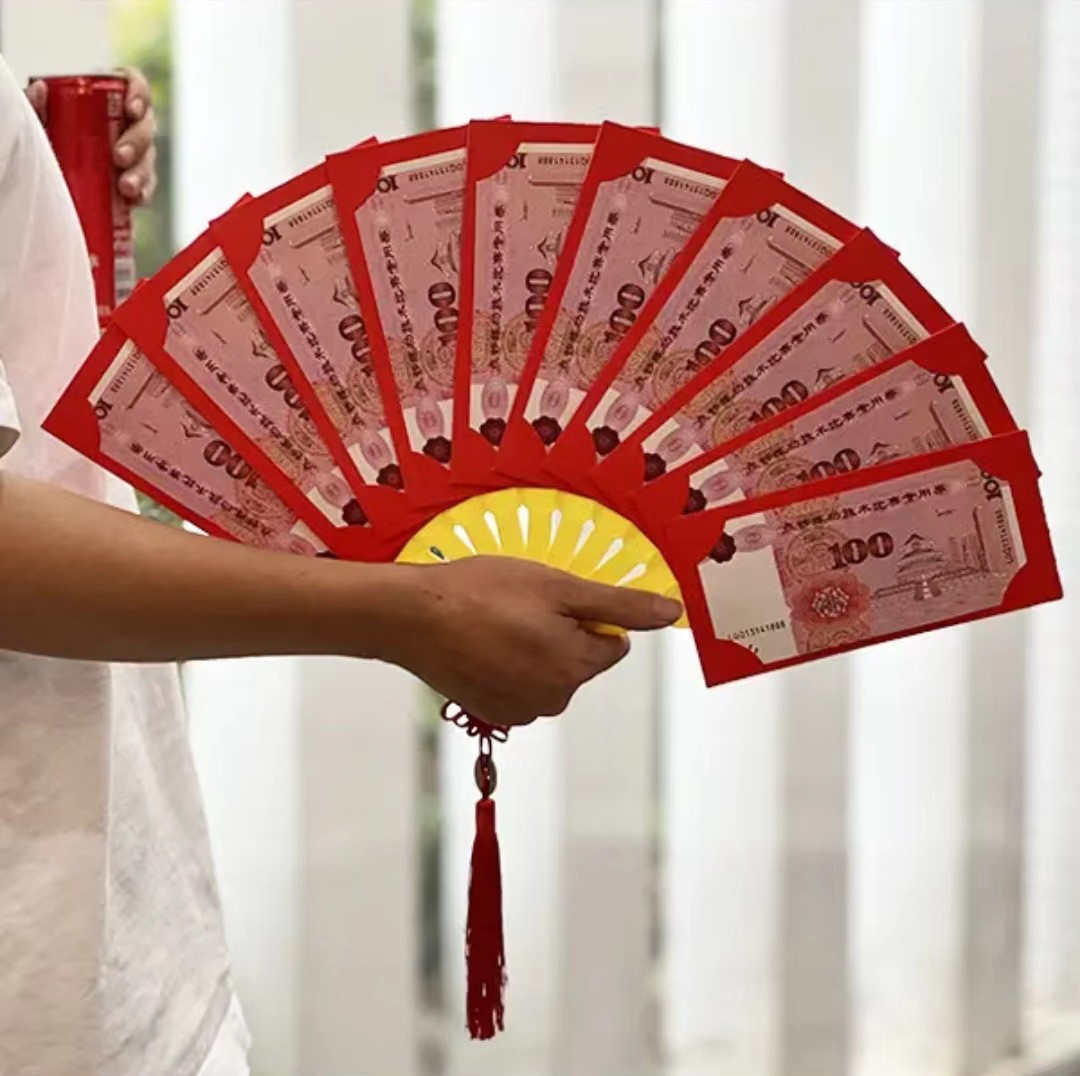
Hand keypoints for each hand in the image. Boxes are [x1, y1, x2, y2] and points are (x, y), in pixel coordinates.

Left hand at [26, 68, 157, 204]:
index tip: (131, 110)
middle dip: (137, 141)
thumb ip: (37, 106)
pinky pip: (147, 185)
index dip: (139, 94)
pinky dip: (143, 192)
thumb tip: (40, 89)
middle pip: (145, 124)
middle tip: (120, 156)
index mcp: (107, 99)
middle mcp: (125, 123)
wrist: (48, 176)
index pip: (133, 84)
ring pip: (148, 157)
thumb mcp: (39, 121)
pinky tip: (134, 199)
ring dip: (141, 172)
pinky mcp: (136, 180)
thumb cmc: (48, 139)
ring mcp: (134, 153)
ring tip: (126, 187)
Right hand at [386, 557, 682, 727]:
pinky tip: (479, 646)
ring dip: (532, 651)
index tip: (545, 600)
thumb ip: (620, 605)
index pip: (612, 642)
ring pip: (549, 673)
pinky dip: (507, 667)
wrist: (410, 616)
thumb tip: (672, 613)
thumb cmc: (483, 592)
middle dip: (559, 635)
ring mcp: (521, 711)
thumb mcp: (558, 586)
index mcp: (578, 668)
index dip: (582, 615)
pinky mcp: (491, 713)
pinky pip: (519, 687)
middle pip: (580, 661)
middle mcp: (556, 699)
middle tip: (517, 609)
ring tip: (494, 624)